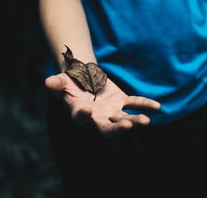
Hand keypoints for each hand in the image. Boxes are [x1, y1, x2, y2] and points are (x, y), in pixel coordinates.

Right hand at [45, 73, 160, 136]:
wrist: (85, 77)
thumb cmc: (70, 82)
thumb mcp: (61, 80)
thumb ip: (56, 83)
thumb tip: (48, 82)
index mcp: (80, 114)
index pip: (80, 119)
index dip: (82, 116)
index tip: (85, 110)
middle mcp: (97, 118)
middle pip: (106, 129)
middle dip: (116, 129)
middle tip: (126, 126)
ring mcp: (112, 112)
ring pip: (124, 119)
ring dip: (135, 120)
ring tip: (145, 121)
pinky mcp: (123, 102)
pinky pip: (135, 104)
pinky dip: (145, 105)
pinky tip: (157, 107)